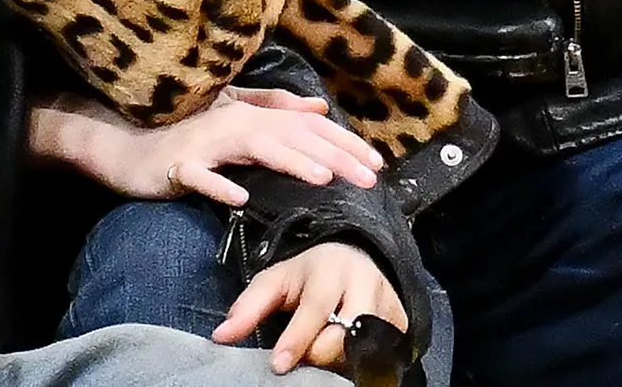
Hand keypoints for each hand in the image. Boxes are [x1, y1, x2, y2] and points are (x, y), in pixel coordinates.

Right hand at [29, 88, 381, 203]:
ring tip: (321, 178)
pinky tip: (239, 198)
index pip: (305, 128)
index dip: (343, 143)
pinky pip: (200, 176)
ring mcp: (205, 142)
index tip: (377, 164)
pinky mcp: (178, 164)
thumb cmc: (182, 133)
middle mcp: (232, 121)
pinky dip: (219, 185)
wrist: (126, 144)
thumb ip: (274, 108)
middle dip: (333, 155)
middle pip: (291, 136)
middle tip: (369, 178)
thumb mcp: (231, 114)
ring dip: (288, 161)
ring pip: (253, 148)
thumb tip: (320, 109)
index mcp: (249, 113)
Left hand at [213, 242, 407, 374]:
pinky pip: (383, 354)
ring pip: (364, 348)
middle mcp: (364, 283)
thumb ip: (248, 308)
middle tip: (300, 357)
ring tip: (321, 352)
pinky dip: (362, 361)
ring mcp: (388, 303)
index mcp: (330, 268)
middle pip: (342, 336)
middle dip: (317, 354)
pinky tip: (347, 353)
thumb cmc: (309, 274)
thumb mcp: (275, 281)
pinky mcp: (401, 322)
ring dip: (340, 360)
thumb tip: (219, 337)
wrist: (356, 257)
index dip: (297, 340)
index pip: (315, 309)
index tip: (278, 364)